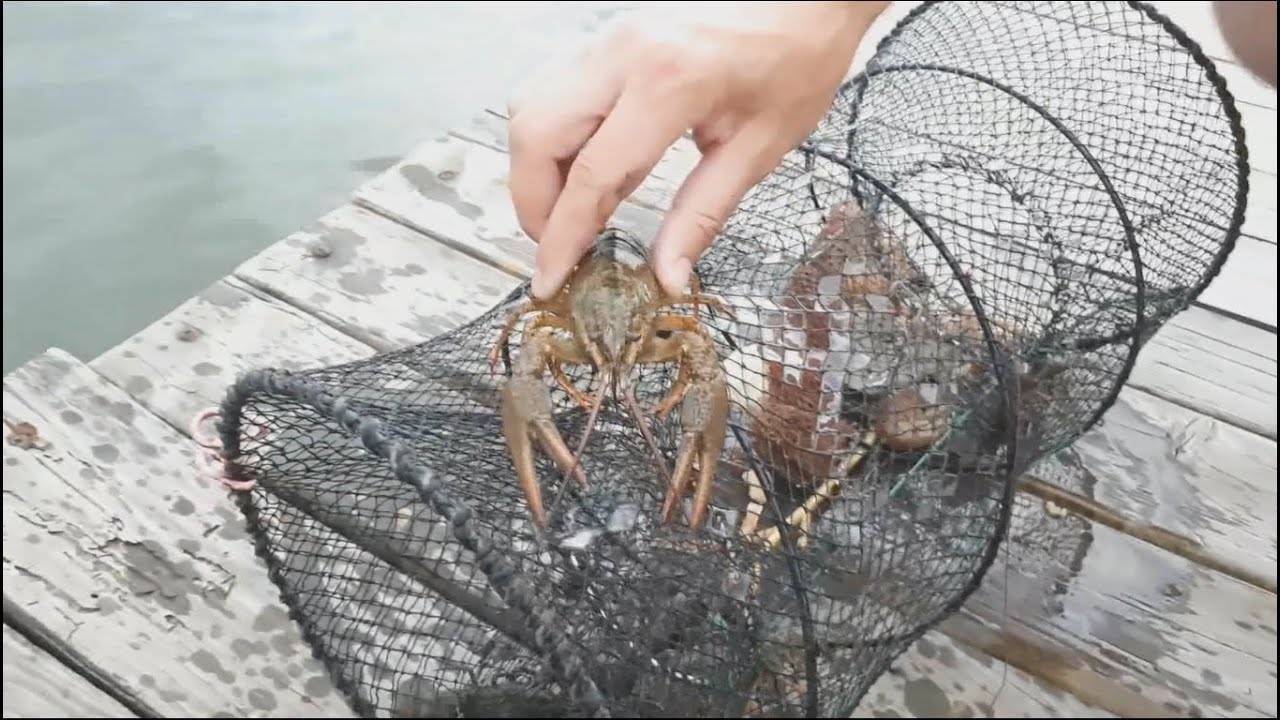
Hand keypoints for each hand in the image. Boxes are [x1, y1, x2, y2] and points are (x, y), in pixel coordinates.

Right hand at [507, 1, 890, 298]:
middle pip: (535, 137)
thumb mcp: (760, 148)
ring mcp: (607, 40)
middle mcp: (623, 54)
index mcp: (667, 83)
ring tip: (572, 212)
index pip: (589, 175)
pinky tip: (587, 166)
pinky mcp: (606, 39)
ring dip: (536, 169)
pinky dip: (551, 137)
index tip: (551, 279)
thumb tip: (668, 276)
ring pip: (530, 109)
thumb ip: (704, 216)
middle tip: (561, 247)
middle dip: (533, 205)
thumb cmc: (797, 56)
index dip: (562, 238)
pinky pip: (551, 90)